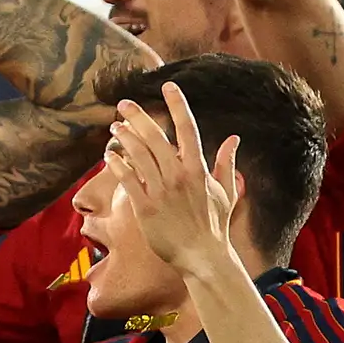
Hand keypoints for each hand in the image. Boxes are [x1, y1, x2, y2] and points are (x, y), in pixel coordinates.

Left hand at [106, 79, 244, 287]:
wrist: (203, 256)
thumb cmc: (215, 225)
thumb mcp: (227, 192)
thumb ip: (226, 163)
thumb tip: (234, 138)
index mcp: (199, 169)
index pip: (187, 129)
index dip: (177, 105)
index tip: (168, 86)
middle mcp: (179, 176)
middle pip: (155, 137)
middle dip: (138, 117)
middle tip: (123, 103)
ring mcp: (161, 191)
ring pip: (138, 155)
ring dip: (125, 138)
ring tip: (115, 126)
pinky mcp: (145, 207)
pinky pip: (128, 179)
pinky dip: (118, 164)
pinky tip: (109, 155)